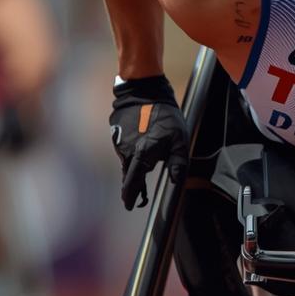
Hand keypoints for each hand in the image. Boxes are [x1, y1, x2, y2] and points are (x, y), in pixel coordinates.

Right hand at [109, 74, 188, 209]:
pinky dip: (131, 148)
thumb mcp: (179, 140)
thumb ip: (178, 163)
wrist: (144, 90)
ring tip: (147, 156)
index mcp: (142, 154)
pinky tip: (140, 140)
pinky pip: (123, 146)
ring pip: (127, 159)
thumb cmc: (165, 115)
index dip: (131, 195)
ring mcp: (119, 140)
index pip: (133, 181)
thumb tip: (176, 182)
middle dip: (134, 183)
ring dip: (135, 162)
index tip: (130, 205)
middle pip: (130, 173)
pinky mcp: (115, 132)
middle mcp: (127, 149)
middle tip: (140, 193)